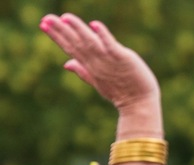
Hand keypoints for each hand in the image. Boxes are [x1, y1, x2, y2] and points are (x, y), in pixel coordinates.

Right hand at [40, 14, 159, 111]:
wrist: (139, 105)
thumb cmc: (121, 93)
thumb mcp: (99, 82)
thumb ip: (83, 71)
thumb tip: (66, 63)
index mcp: (90, 66)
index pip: (70, 48)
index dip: (57, 37)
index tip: (43, 24)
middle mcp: (96, 63)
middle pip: (76, 44)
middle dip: (61, 31)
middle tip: (46, 18)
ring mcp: (108, 61)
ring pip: (90, 43)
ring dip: (78, 30)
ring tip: (66, 18)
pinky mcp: (122, 59)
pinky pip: (111, 46)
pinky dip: (103, 36)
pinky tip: (95, 25)